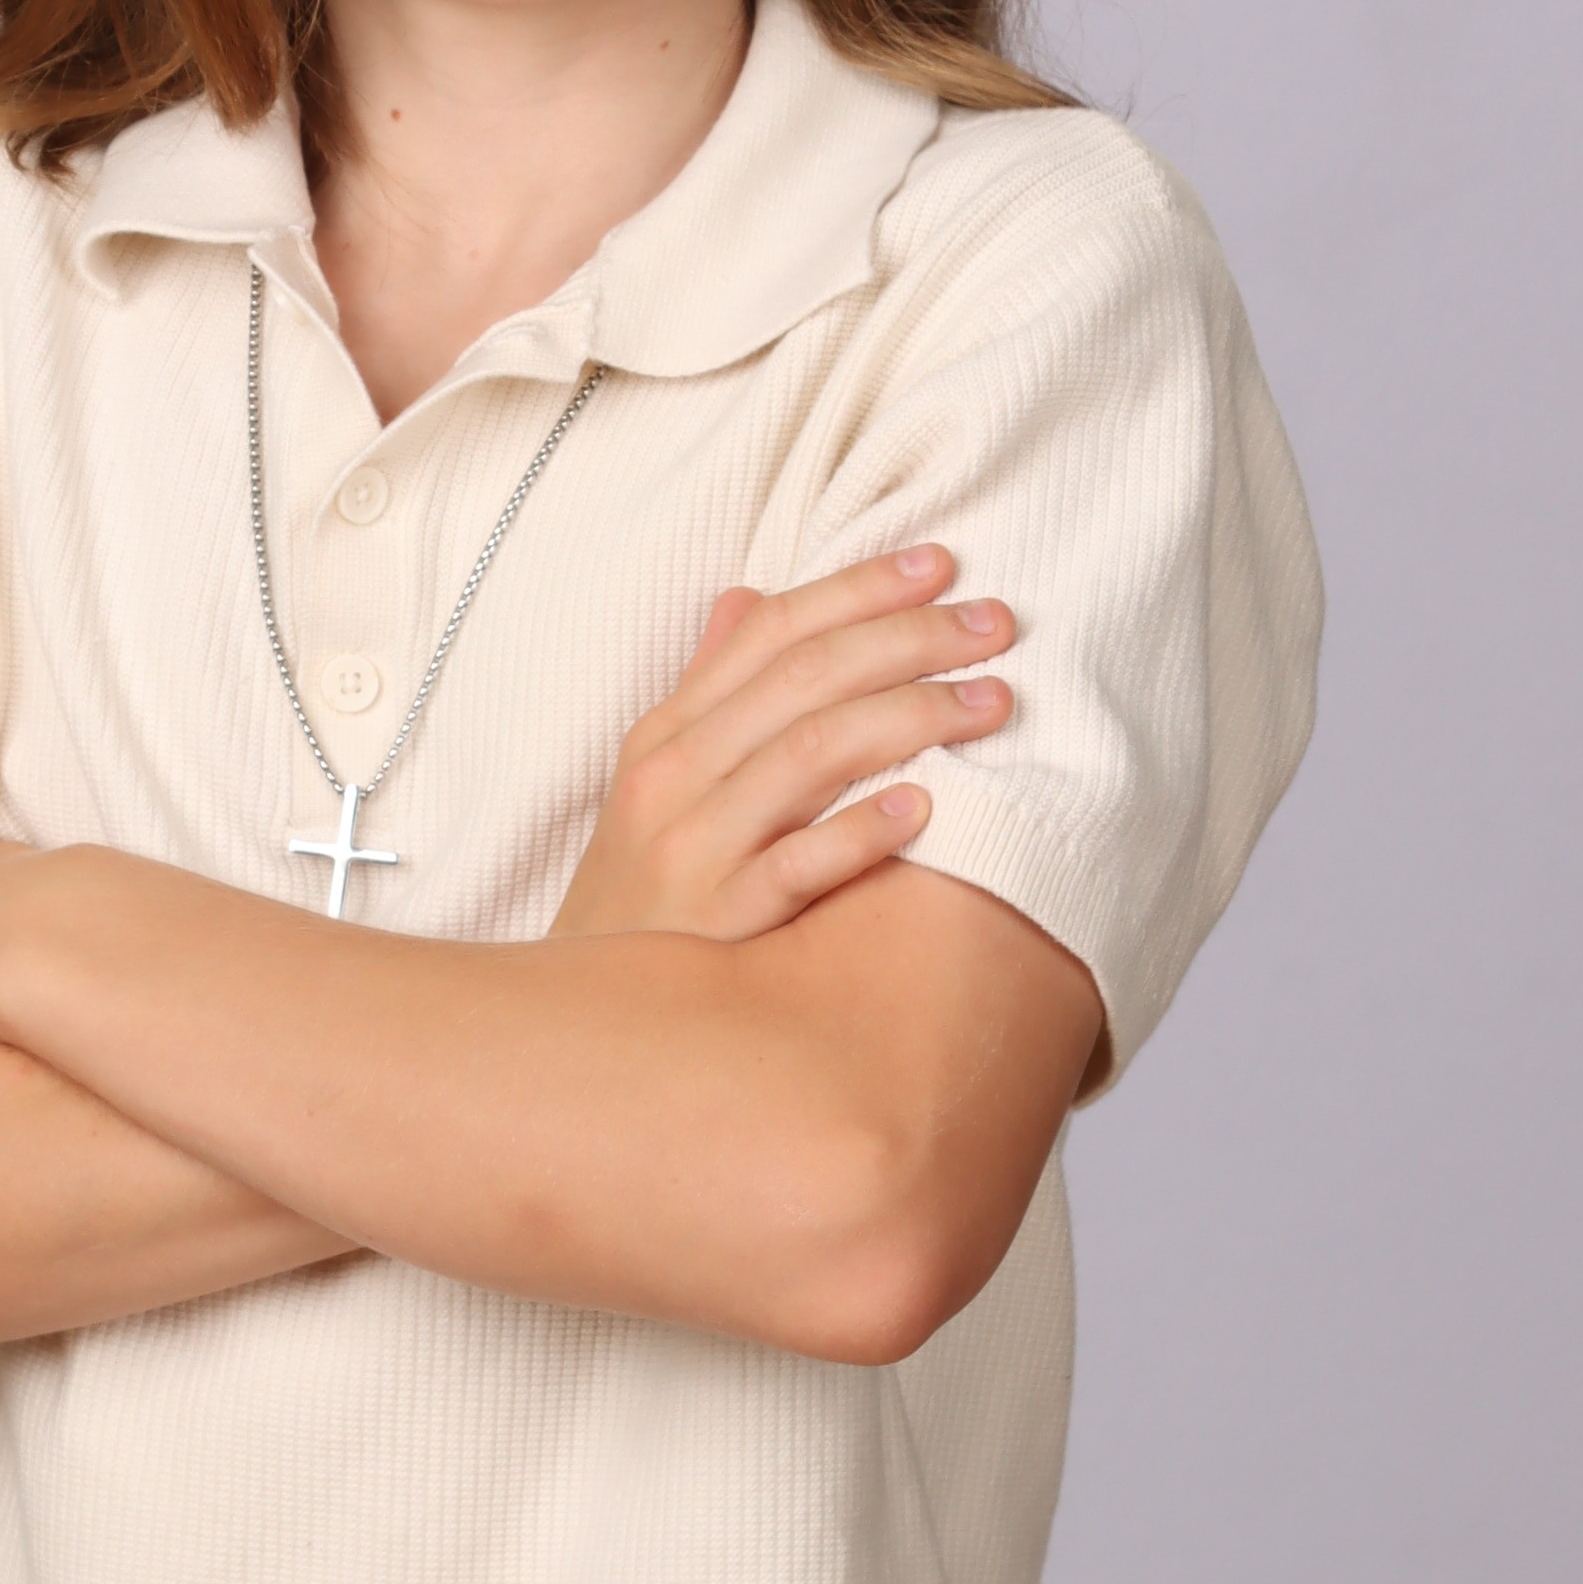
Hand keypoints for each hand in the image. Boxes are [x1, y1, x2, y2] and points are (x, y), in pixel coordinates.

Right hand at [549, 545, 1018, 944]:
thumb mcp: (657, 785)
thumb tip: (747, 597)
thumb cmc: (643, 896)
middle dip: (910, 639)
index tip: (940, 563)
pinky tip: (925, 812)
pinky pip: (797, 867)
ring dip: (912, 717)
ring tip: (992, 702)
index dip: (858, 588)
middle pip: (805, 679)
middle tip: (996, 625)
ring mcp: (693, 850)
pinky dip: (860, 832)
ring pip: (810, 755)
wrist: (586, 1020)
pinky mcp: (719, 924)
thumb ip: (709, 691)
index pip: (771, 632)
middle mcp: (676, 778)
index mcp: (669, 734)